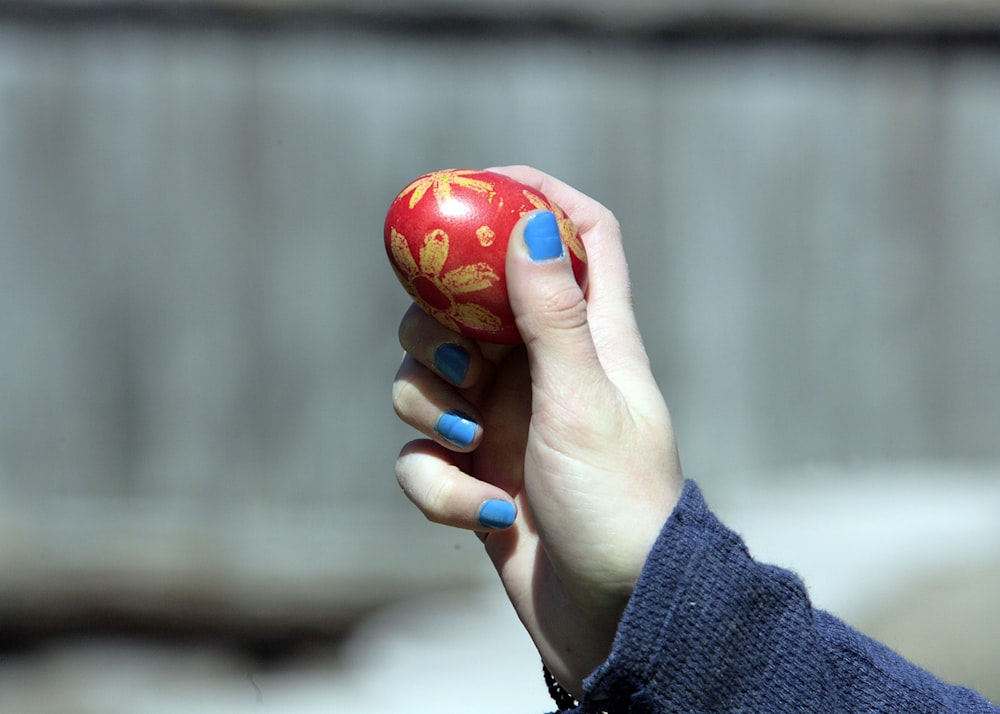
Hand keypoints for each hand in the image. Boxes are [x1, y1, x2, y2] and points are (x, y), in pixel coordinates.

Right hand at [391, 166, 683, 695]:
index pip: (581, 235)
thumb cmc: (618, 505)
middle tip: (461, 363)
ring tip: (475, 447)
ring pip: (423, 379)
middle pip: (464, 303)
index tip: (481, 183)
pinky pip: (420, 456)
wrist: (613, 617)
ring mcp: (503, 420)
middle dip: (438, 328)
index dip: (539, 196)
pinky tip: (488, 514)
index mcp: (591, 336)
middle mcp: (541, 369)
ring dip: (428, 413)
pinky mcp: (475, 471)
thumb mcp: (583, 401)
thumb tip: (532, 225)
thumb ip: (551, 316)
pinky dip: (439, 483)